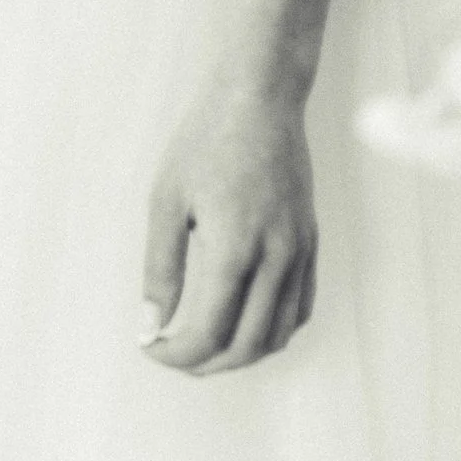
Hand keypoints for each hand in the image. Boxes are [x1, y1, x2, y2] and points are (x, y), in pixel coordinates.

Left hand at [141, 76, 318, 376]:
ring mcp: (299, 251)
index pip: (208, 332)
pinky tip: (243, 323)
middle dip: (203, 363)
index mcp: (234, 247)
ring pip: (278, 334)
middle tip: (171, 353)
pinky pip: (300, 308)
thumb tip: (150, 327)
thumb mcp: (166, 199)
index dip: (175, 354)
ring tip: (203, 347)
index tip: (150, 347)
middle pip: (245, 345)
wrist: (260, 96)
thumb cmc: (205, 139)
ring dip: (240, 354)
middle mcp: (276, 257)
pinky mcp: (310, 241)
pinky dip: (272, 331)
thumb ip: (160, 269)